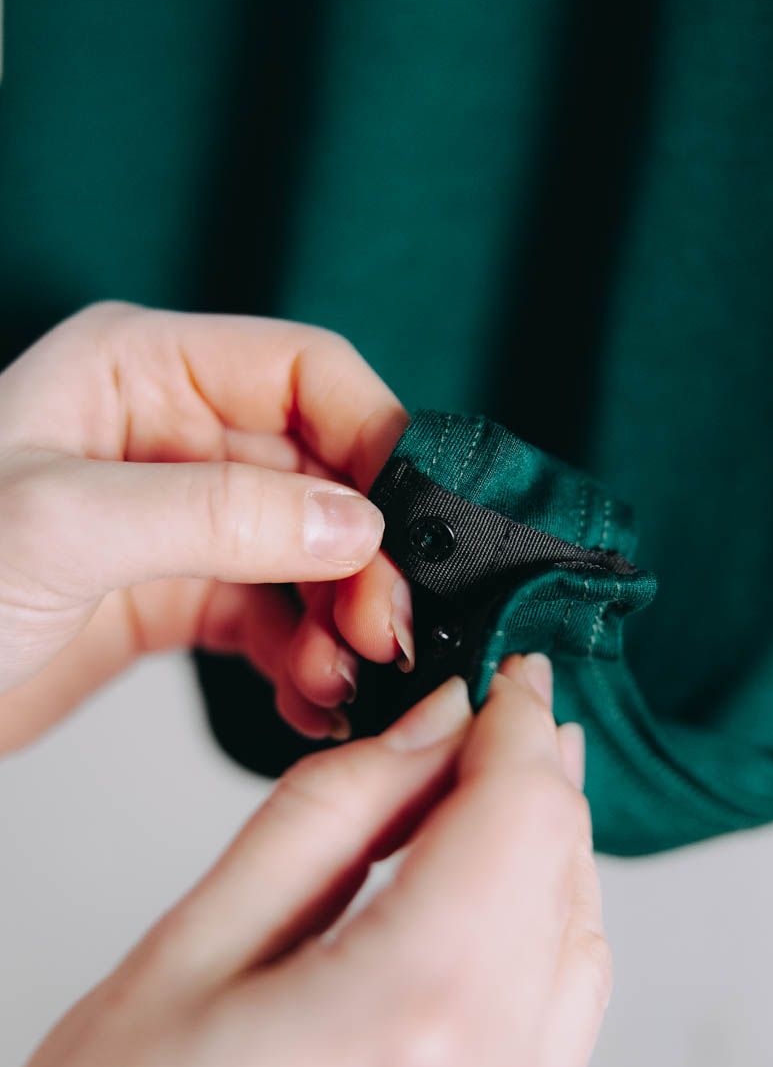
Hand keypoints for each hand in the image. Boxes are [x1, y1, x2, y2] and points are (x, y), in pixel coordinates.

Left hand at [0, 303, 411, 752]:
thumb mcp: (64, 526)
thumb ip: (221, 515)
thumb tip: (360, 523)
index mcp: (140, 368)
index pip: (306, 373)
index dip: (375, 438)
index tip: (414, 523)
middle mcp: (169, 435)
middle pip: (320, 472)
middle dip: (363, 552)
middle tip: (385, 629)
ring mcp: (176, 519)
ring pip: (304, 552)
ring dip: (338, 616)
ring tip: (341, 677)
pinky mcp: (172, 595)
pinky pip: (270, 617)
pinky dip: (301, 658)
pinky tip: (309, 698)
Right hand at [0, 654, 606, 1066]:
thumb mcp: (192, 950)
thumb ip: (329, 818)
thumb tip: (431, 728)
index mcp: (411, 1020)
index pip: (521, 817)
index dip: (520, 724)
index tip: (510, 672)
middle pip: (567, 876)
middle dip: (536, 776)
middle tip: (499, 712)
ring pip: (579, 951)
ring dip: (546, 853)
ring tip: (493, 788)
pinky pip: (559, 1029)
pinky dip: (537, 936)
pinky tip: (486, 896)